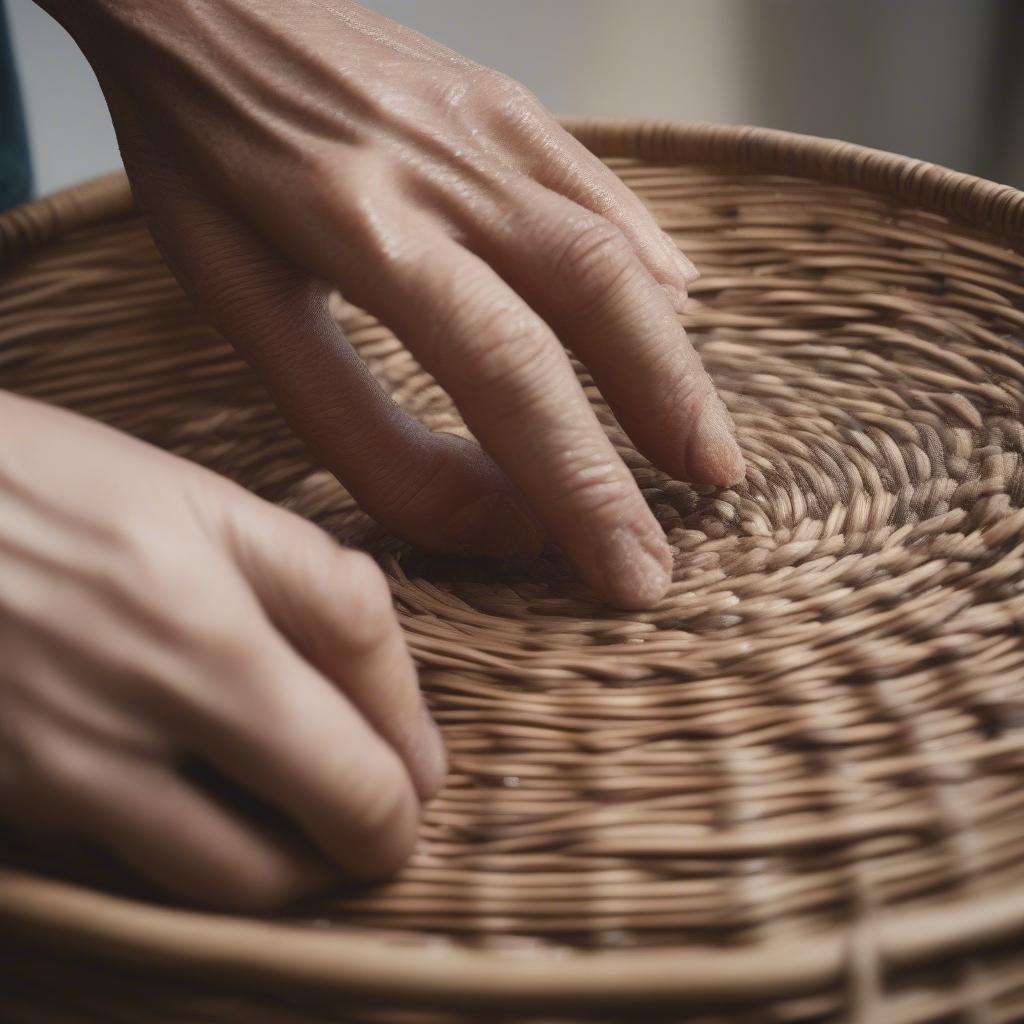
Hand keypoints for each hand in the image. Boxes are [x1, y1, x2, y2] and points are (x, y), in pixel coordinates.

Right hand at [0, 391, 445, 908]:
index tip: (414, 766)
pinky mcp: (15, 804)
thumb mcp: (213, 509)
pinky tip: (218, 793)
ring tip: (309, 813)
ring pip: (236, 880)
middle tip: (383, 806)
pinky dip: (212, 849)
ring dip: (301, 861)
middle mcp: (140, 722)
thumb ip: (327, 602)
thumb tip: (408, 722)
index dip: (413, 772)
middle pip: (321, 829)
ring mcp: (69, 778)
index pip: (367, 760)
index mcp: (211, 636)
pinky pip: (149, 867)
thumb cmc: (62, 487)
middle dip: (378, 831)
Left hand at [41, 0, 743, 608]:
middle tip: (708, 502)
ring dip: (675, 359)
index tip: (630, 570)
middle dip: (668, 418)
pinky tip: (673, 320)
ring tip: (703, 443)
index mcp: (367, 231)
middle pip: (599, 303)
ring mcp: (492, 126)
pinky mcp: (513, 105)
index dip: (583, 484)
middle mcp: (448, 172)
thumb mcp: (242, 307)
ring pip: (620, 251)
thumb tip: (493, 515)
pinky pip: (605, 192)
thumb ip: (362, 428)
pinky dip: (653, 269)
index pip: (510, 374)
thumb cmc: (203, 158)